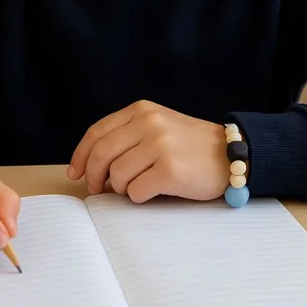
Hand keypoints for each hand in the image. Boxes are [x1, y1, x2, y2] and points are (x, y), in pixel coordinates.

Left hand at [68, 100, 229, 202]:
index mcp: (142, 110)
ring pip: (116, 175)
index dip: (81, 156)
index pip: (97, 132)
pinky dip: (139, 197)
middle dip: (94, 177)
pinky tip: (154, 191)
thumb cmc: (190, 146)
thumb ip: (127, 135)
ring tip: (137, 186)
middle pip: (101, 154)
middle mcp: (149, 123)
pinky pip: (136, 191)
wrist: (232, 153)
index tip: (75, 173)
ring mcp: (160, 145)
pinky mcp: (170, 170)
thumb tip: (88, 165)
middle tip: (98, 190)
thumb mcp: (158, 126)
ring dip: (121, 188)